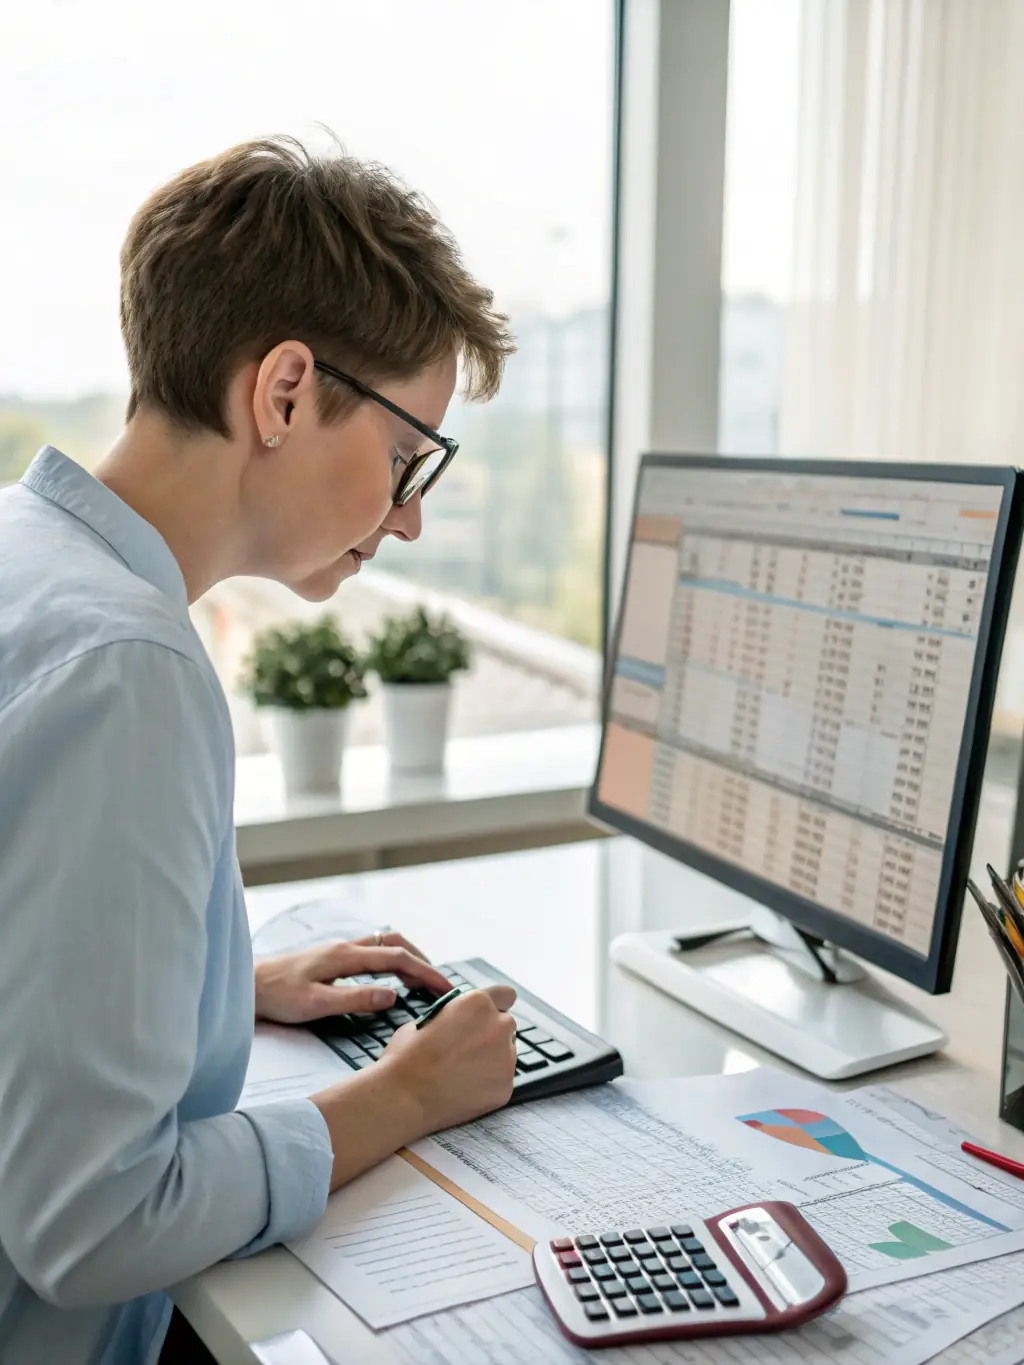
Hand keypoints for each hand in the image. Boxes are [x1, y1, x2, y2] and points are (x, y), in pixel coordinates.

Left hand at [254, 932, 452, 1024]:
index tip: (445, 987)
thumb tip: (393, 995)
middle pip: (395, 943)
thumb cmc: (277, 995)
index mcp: (345, 955)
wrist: (248, 985)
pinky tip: (391, 977)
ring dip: (407, 957)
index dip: (425, 972)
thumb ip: (355, 999)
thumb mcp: (316, 1003)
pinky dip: (391, 960)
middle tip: (439, 984)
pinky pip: (372, 951)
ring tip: (422, 980)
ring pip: (383, 944)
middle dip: (422, 961)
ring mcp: (338, 949)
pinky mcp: (332, 957)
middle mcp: (345, 946)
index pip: (396, 958)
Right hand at [377, 985, 517, 1132]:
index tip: (488, 1016)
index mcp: (477, 1003)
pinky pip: (502, 1079)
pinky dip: (489, 1083)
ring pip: (507, 1053)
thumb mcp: (426, 1019)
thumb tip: (457, 1022)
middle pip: (506, 1025)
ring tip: (463, 1073)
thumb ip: (452, 1016)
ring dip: (492, 1058)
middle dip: (491, 1034)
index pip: (505, 995)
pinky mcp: (506, 1087)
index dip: (496, 1005)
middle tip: (468, 1049)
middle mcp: (498, 1026)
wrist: (403, 1097)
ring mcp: (506, 1058)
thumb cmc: (406, 1056)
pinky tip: (465, 1089)